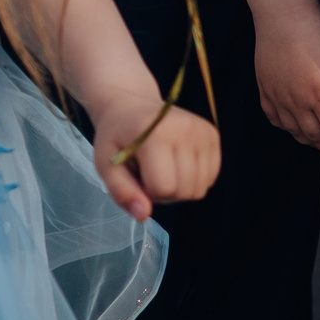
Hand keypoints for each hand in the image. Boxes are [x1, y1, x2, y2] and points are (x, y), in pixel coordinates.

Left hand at [91, 89, 220, 218]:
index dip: (147, 192)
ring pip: (200, 188)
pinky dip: (194, 179)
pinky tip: (178, 165)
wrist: (131, 105)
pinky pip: (211, 176)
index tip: (137, 177)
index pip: (164, 188)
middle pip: (185, 190)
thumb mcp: (106, 166)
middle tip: (149, 174)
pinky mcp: (212, 134)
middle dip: (165, 193)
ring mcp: (203, 131)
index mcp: (156, 136)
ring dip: (180, 188)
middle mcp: (186, 130)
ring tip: (164, 169)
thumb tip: (144, 215)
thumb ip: (122, 192)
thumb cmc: (116, 137)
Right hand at [254, 8, 319, 158]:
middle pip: (318, 138)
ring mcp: (278, 99)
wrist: (281, 13)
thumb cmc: (316, 31)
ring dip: (315, 141)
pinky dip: (292, 130)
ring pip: (297, 134)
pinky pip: (278, 122)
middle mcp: (297, 102)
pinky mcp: (265, 93)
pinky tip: (302, 125)